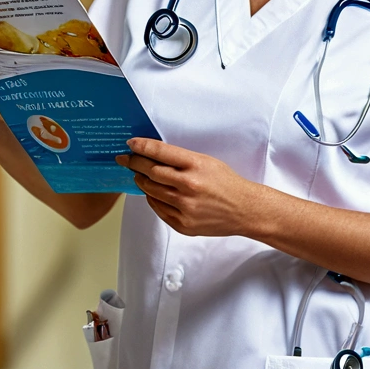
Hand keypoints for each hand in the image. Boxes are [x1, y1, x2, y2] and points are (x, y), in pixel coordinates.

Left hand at [116, 138, 259, 237]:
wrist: (244, 210)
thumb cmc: (226, 183)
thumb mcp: (207, 161)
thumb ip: (181, 159)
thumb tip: (153, 154)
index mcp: (196, 165)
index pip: (160, 152)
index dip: (141, 147)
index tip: (130, 144)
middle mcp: (189, 186)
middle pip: (150, 172)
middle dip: (134, 163)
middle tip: (126, 159)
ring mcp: (185, 207)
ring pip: (151, 191)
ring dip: (141, 181)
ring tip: (138, 175)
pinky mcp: (183, 224)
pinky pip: (158, 208)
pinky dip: (152, 198)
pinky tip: (152, 192)